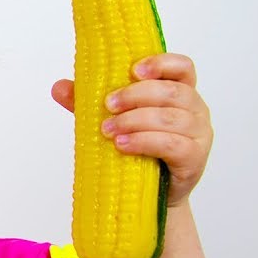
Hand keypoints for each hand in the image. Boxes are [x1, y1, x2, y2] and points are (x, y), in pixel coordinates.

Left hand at [51, 53, 212, 206]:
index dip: (162, 63)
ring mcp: (199, 134)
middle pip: (172, 92)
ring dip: (135, 121)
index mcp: (179, 92)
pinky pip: (172, 144)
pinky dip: (144, 142)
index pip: (182, 67)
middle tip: (108, 105)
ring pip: (171, 118)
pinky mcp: (194, 158)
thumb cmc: (135, 149)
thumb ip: (87, 102)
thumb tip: (58, 87)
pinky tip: (123, 145)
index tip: (133, 70)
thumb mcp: (111, 119)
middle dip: (136, 95)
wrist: (145, 193)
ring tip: (108, 130)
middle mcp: (195, 109)